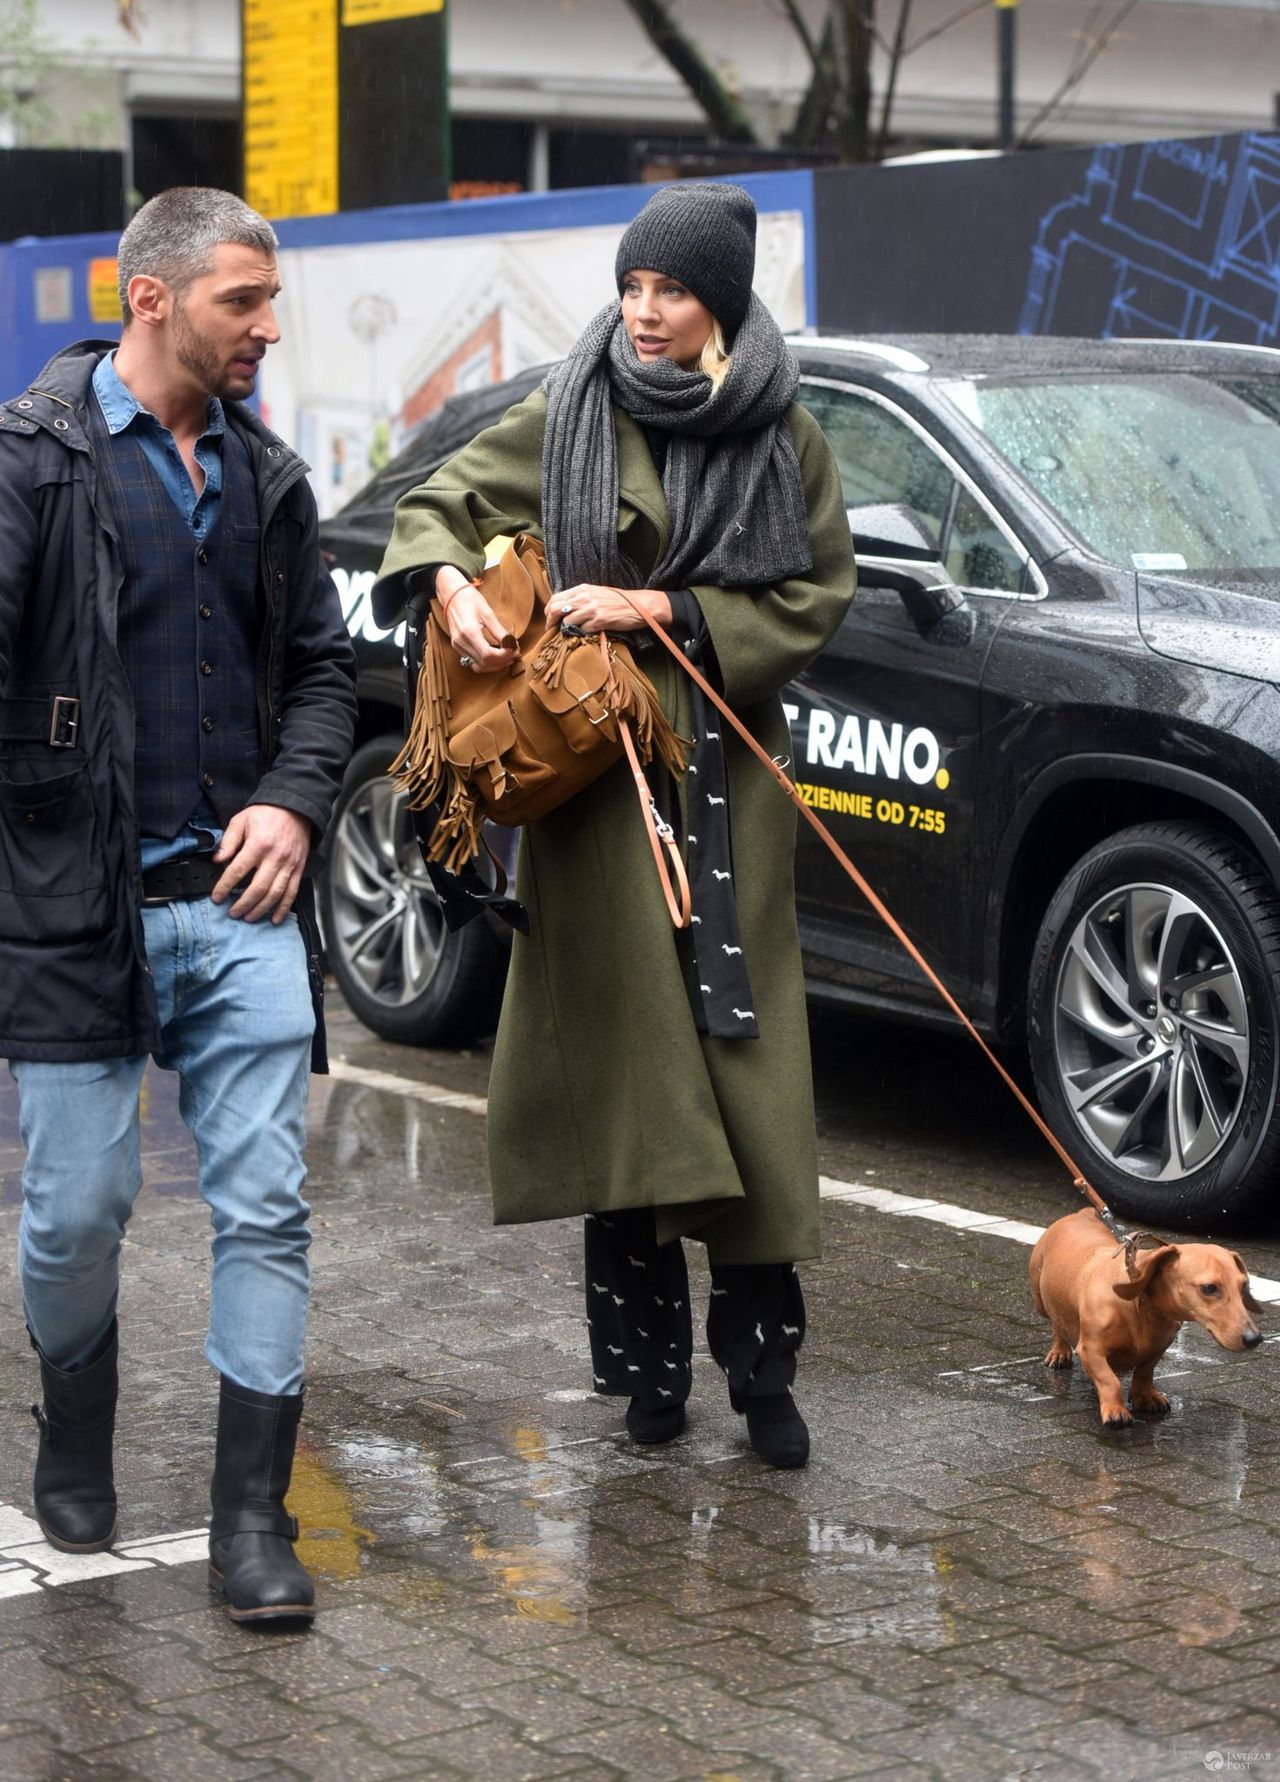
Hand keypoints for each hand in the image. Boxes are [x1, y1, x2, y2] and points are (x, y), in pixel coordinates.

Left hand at [211, 804, 311, 923]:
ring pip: (275, 894)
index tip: (216, 897)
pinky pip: (291, 892)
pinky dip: (283, 908)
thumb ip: (228, 841)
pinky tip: (275, 919)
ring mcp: (289, 865)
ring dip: (261, 909)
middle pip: (258, 888)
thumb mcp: (241, 820)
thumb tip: (217, 860)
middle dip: (243, 904)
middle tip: (232, 913)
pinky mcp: (298, 869)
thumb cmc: (266, 814)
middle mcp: (275, 857)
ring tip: (248, 917)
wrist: (295, 808)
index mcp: (258, 844)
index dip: (225, 886)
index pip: (238, 870)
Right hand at [443, 585, 518, 672]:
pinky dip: (486, 662)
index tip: (514, 650)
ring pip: (478, 666)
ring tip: (507, 657)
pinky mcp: (457, 646)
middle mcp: (461, 642)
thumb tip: (511, 644)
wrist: (452, 595)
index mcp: (469, 632)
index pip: (488, 655)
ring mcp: (457, 646)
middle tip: (514, 654)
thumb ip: (499, 631)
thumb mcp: (488, 613)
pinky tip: (496, 656)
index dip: (503, 656)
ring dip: (494, 665)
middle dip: (502, 662)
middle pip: (484, 663)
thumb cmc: (469, 600)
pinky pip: (473, 661)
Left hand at [544, 584, 672, 633]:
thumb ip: (580, 598)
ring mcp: (592, 609)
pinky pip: (582, 629)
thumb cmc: (618, 601)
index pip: (556, 598)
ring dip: (567, 628)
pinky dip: (582, 633)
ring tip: (572, 631)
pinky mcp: (600, 620)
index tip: (549, 620)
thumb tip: (564, 608)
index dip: (549, 611)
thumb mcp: (596, 593)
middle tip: (551, 629)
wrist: (638, 606)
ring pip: (567, 621)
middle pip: (556, 609)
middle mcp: (585, 597)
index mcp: (582, 589)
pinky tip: (588, 632)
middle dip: (550, 621)